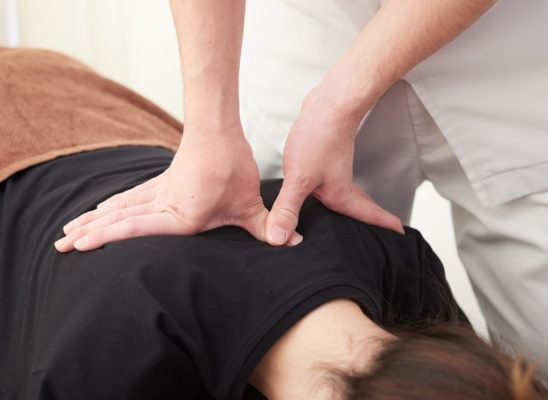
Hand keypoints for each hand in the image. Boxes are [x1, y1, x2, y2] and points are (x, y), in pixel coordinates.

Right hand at [55, 129, 301, 251]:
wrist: (219, 130)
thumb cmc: (233, 165)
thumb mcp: (250, 202)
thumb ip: (267, 225)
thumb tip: (291, 242)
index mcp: (181, 215)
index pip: (138, 228)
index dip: (109, 236)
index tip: (82, 243)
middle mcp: (163, 204)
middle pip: (119, 219)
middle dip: (91, 232)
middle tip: (61, 244)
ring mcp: (159, 192)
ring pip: (120, 207)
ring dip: (95, 219)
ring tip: (70, 229)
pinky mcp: (162, 184)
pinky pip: (131, 197)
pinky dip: (113, 205)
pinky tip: (102, 208)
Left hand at [265, 86, 403, 245]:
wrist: (328, 103)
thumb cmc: (320, 136)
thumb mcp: (299, 178)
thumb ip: (288, 209)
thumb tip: (278, 239)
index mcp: (340, 195)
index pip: (367, 217)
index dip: (383, 228)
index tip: (400, 237)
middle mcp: (340, 185)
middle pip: (361, 209)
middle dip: (372, 222)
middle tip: (386, 232)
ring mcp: (333, 171)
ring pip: (347, 196)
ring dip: (354, 207)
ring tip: (356, 218)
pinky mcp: (323, 158)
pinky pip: (330, 182)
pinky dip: (333, 192)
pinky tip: (321, 190)